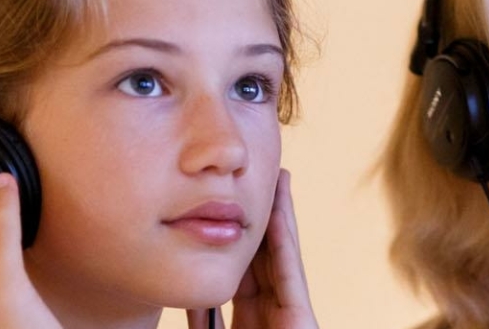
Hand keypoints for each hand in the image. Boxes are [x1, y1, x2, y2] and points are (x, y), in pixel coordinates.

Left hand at [189, 169, 317, 328]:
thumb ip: (204, 320)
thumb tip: (187, 297)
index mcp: (252, 315)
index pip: (246, 267)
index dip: (241, 234)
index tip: (230, 204)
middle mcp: (273, 307)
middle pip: (267, 250)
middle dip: (265, 213)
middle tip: (262, 175)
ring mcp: (289, 309)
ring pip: (284, 252)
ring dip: (281, 214)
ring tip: (280, 179)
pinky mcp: (301, 316)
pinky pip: (289, 273)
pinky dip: (284, 243)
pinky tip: (277, 216)